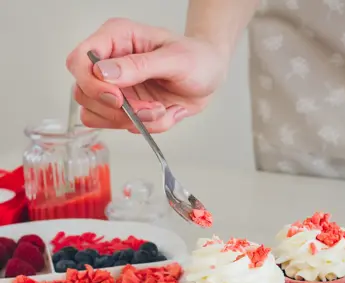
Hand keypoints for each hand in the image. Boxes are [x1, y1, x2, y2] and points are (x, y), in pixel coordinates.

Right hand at [66, 18, 228, 132]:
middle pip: (83, 93)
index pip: (79, 61)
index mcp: (116, 39)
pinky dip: (147, 127)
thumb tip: (103, 73)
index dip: (91, 84)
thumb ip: (139, 66)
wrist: (211, 74)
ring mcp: (116, 88)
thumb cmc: (197, 58)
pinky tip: (165, 112)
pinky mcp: (127, 107)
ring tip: (161, 109)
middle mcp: (110, 63)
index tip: (118, 98)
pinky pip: (123, 126)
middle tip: (151, 107)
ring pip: (98, 115)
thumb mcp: (175, 59)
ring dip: (133, 120)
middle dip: (118, 110)